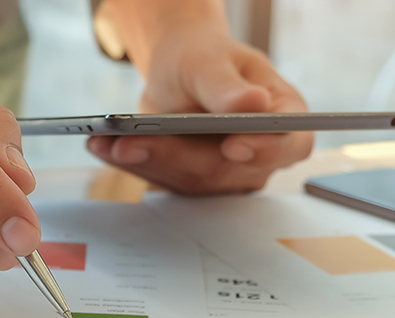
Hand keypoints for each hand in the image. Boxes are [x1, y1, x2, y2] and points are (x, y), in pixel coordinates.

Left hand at [87, 5, 312, 194]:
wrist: (178, 69)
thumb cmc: (203, 58)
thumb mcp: (210, 61)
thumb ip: (227, 86)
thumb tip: (253, 104)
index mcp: (283, 118)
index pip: (289, 145)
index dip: (265, 151)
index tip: (232, 146)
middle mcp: (260, 154)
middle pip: (225, 170)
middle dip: (175, 156)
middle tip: (132, 142)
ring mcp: (228, 175)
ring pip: (188, 180)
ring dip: (144, 162)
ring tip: (106, 141)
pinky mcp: (193, 182)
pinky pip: (163, 179)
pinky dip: (132, 162)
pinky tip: (104, 146)